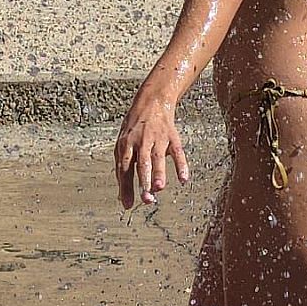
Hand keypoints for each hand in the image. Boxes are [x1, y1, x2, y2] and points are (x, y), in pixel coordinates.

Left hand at [114, 79, 188, 212]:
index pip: (124, 168)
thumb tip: (123, 197)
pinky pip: (177, 152)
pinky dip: (181, 165)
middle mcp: (140, 141)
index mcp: (125, 144)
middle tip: (146, 200)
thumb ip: (124, 167)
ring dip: (159, 173)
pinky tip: (183, 179)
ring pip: (157, 157)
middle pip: (140, 164)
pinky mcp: (172, 135)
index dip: (125, 187)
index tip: (127, 205)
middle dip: (143, 182)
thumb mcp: (123, 143)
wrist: (152, 100)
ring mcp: (157, 138)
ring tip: (159, 188)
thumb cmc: (134, 128)